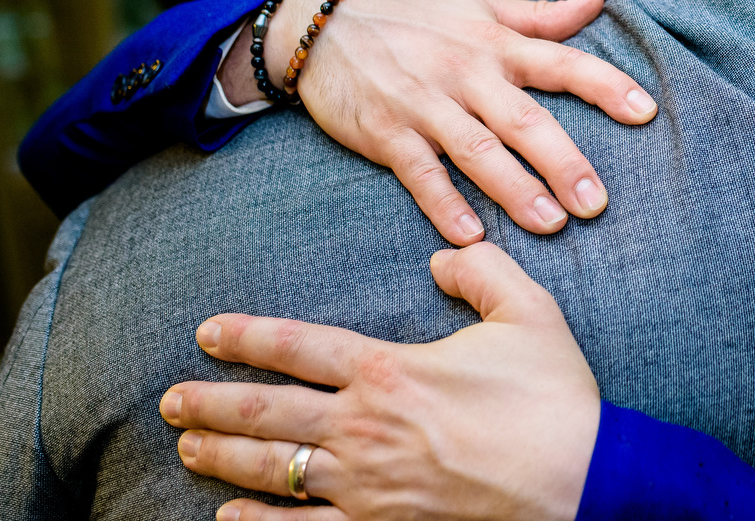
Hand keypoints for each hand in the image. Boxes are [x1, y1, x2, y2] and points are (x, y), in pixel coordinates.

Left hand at [160, 242, 600, 520]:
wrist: (584, 484)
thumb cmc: (556, 399)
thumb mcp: (529, 312)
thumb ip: (480, 271)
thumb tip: (441, 258)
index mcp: (391, 370)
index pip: (297, 347)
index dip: (246, 337)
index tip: (207, 332)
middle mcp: (364, 429)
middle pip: (264, 414)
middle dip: (209, 403)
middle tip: (170, 398)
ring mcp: (367, 487)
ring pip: (271, 470)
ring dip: (220, 457)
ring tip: (186, 446)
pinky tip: (228, 516)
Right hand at [221, 0, 657, 243]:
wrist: (324, 27)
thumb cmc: (416, 21)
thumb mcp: (479, 9)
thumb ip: (541, 17)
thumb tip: (599, 2)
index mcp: (496, 45)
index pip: (561, 63)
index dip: (605, 85)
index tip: (646, 112)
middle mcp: (467, 75)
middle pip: (524, 120)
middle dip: (564, 161)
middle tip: (597, 202)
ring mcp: (425, 105)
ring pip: (477, 152)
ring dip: (516, 191)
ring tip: (552, 224)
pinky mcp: (387, 134)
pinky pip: (420, 173)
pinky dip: (444, 203)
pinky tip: (471, 235)